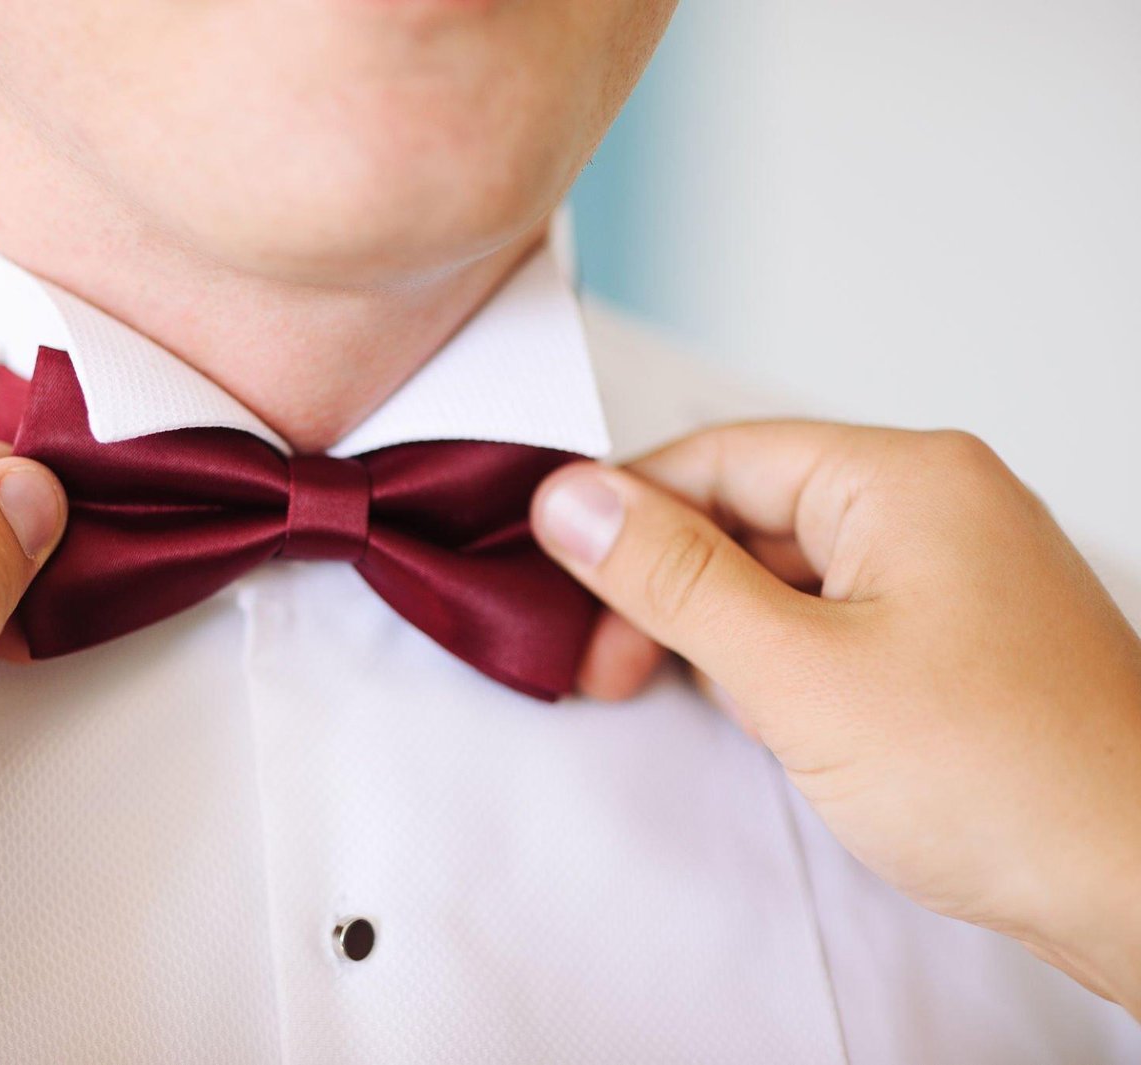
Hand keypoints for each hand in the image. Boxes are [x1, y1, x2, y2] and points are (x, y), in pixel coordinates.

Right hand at [533, 422, 1140, 1016]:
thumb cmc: (1011, 782)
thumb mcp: (797, 675)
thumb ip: (672, 580)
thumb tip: (575, 502)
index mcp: (904, 478)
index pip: (717, 456)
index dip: (623, 517)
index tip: (558, 580)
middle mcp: (934, 505)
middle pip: (748, 511)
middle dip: (671, 589)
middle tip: (614, 668)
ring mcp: (951, 571)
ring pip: (785, 571)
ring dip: (726, 633)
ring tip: (723, 707)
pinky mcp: (956, 636)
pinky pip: (832, 618)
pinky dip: (783, 662)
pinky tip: (779, 720)